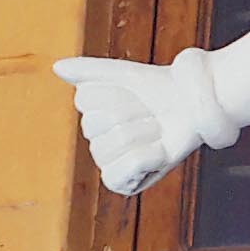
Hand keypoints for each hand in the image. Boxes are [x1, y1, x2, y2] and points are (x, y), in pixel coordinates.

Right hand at [53, 52, 237, 195]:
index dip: (117, 94)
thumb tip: (56, 67)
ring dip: (146, 133)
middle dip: (133, 114)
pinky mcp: (121, 183)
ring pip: (115, 144)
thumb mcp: (123, 74)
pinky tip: (158, 152)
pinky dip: (147, 158)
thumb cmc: (159, 91)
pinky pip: (123, 170)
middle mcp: (94, 140)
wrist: (193, 107)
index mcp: (88, 114)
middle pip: (99, 124)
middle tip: (152, 115)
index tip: (136, 95)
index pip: (86, 101)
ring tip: (158, 131)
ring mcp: (107, 163)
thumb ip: (89, 71)